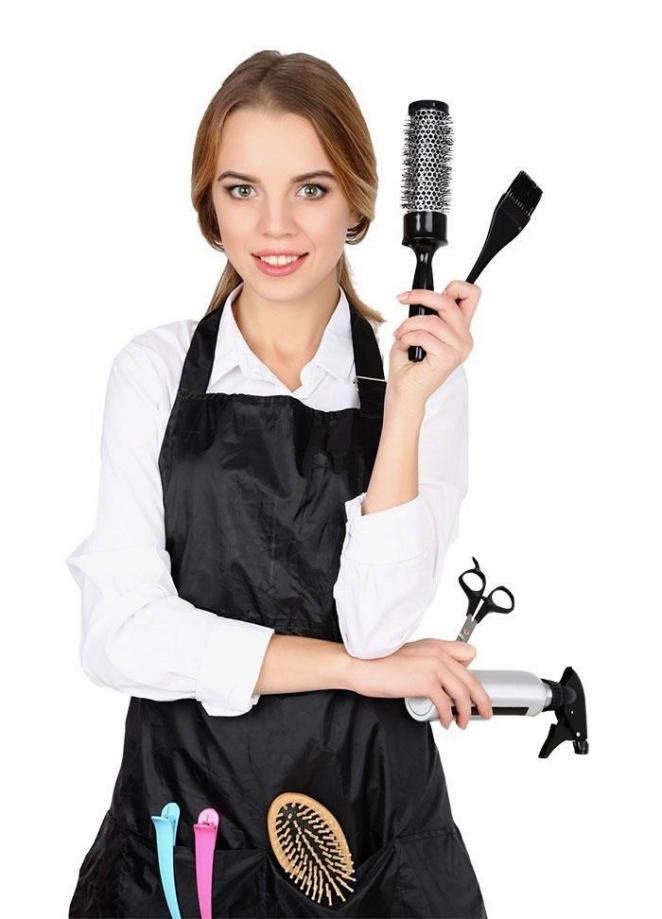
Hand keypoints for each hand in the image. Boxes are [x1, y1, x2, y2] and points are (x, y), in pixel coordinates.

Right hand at [348, 638, 493, 728]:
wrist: (361, 665)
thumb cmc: (380, 662)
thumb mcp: (411, 655)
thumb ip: (429, 662)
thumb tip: (441, 682)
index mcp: (435, 645)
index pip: (469, 654)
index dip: (472, 673)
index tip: (473, 689)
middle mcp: (438, 653)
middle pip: (472, 678)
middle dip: (482, 700)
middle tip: (484, 712)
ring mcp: (433, 667)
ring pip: (463, 693)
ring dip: (466, 712)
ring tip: (462, 723)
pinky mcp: (425, 682)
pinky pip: (446, 704)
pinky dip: (448, 717)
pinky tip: (445, 722)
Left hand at [387, 281, 480, 406]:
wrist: (405, 392)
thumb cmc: (409, 365)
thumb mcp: (418, 330)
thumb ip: (428, 314)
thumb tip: (421, 297)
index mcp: (460, 330)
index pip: (471, 295)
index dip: (454, 285)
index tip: (431, 291)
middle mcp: (464, 338)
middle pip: (449, 301)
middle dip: (421, 296)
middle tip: (403, 299)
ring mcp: (459, 348)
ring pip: (431, 320)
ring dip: (408, 324)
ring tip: (400, 335)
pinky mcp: (448, 357)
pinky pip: (424, 335)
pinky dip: (407, 337)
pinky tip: (404, 346)